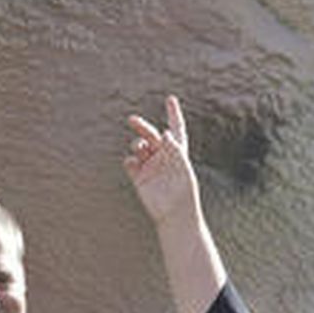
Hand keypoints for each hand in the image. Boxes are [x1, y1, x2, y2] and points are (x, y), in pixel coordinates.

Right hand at [123, 95, 201, 228]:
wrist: (174, 213)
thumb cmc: (184, 190)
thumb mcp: (182, 166)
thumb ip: (174, 148)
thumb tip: (164, 132)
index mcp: (177, 152)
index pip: (175, 129)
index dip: (173, 114)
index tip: (170, 99)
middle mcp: (163, 157)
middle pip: (151, 135)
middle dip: (142, 127)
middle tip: (132, 120)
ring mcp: (150, 166)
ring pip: (139, 147)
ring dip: (137, 144)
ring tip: (140, 148)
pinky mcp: (139, 177)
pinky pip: (130, 163)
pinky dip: (130, 160)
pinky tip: (133, 163)